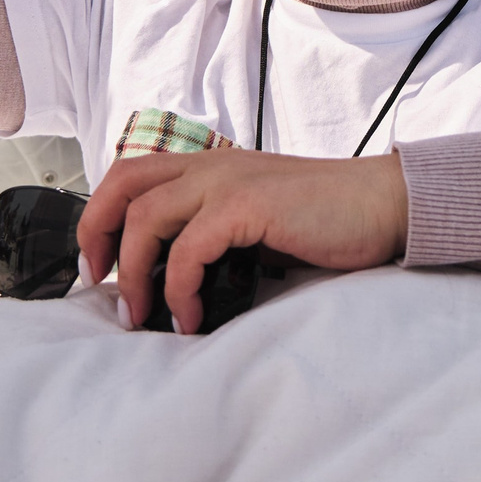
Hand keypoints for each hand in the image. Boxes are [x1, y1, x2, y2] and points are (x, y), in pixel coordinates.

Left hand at [76, 149, 408, 333]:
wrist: (383, 204)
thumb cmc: (327, 220)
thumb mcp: (258, 218)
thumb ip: (217, 233)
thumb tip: (174, 279)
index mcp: (210, 165)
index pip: (131, 174)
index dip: (100, 215)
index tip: (98, 264)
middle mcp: (211, 164)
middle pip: (123, 185)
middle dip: (97, 236)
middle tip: (102, 287)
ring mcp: (228, 179)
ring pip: (146, 217)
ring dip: (135, 274)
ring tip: (144, 317)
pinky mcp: (247, 204)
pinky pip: (188, 248)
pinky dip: (179, 288)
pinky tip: (191, 315)